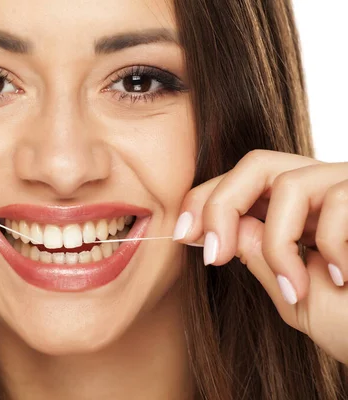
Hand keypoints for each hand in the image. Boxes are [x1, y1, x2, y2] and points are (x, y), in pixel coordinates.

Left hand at [173, 150, 347, 363]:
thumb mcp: (296, 299)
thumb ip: (262, 260)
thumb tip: (228, 226)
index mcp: (295, 214)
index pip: (239, 185)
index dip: (203, 201)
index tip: (181, 236)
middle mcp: (322, 192)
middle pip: (255, 165)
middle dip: (221, 205)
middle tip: (212, 255)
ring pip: (291, 184)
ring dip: (280, 244)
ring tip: (298, 289)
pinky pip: (339, 202)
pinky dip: (331, 246)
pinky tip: (344, 277)